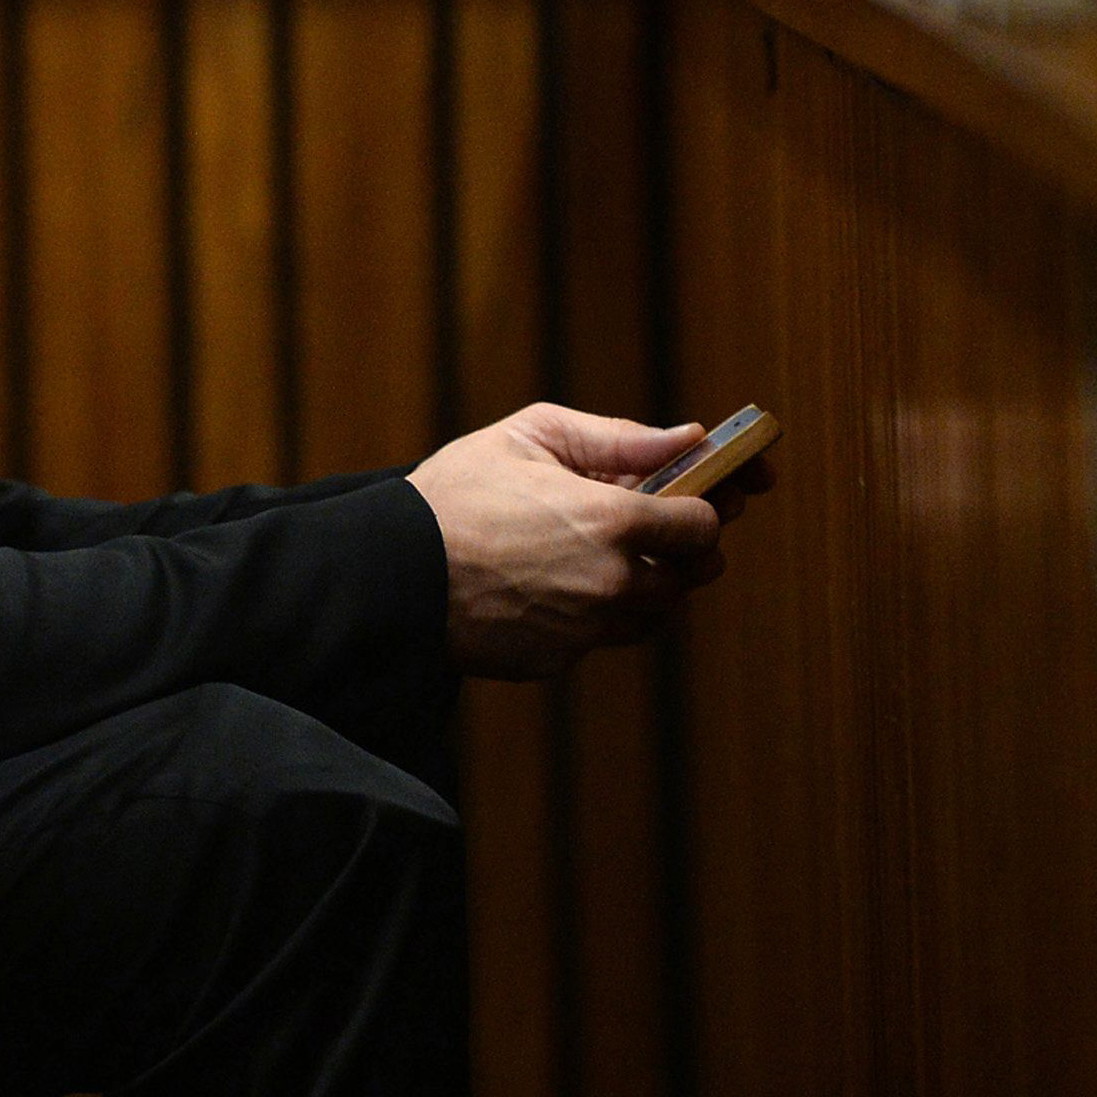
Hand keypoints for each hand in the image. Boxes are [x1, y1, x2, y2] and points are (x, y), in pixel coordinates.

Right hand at [409, 404, 761, 679]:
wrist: (392, 572)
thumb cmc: (456, 495)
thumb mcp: (532, 437)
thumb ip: (618, 437)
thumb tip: (689, 437)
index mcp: (613, 521)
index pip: (704, 525)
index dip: (703, 508)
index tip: (685, 500)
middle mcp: (613, 583)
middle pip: (690, 575)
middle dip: (681, 549)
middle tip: (652, 527)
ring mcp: (587, 628)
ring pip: (653, 613)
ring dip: (647, 585)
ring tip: (601, 555)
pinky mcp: (559, 659)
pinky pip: (602, 637)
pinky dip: (596, 614)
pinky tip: (557, 585)